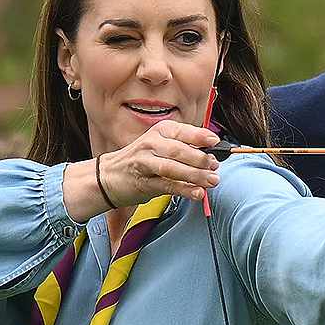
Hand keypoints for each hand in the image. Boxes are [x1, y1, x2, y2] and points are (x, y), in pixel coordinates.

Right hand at [65, 120, 220, 218]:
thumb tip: (213, 156)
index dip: (201, 137)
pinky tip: (197, 193)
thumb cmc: (142, 160)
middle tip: (215, 167)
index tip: (216, 142)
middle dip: (200, 159)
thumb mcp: (162, 146)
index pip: (184, 131)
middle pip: (180, 150)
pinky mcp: (143, 182)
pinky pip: (167, 185)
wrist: (109, 176)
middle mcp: (151, 143)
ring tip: (211, 181)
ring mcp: (145, 162)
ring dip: (195, 175)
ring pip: (173, 167)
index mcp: (160, 131)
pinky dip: (184, 190)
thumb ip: (185, 148)